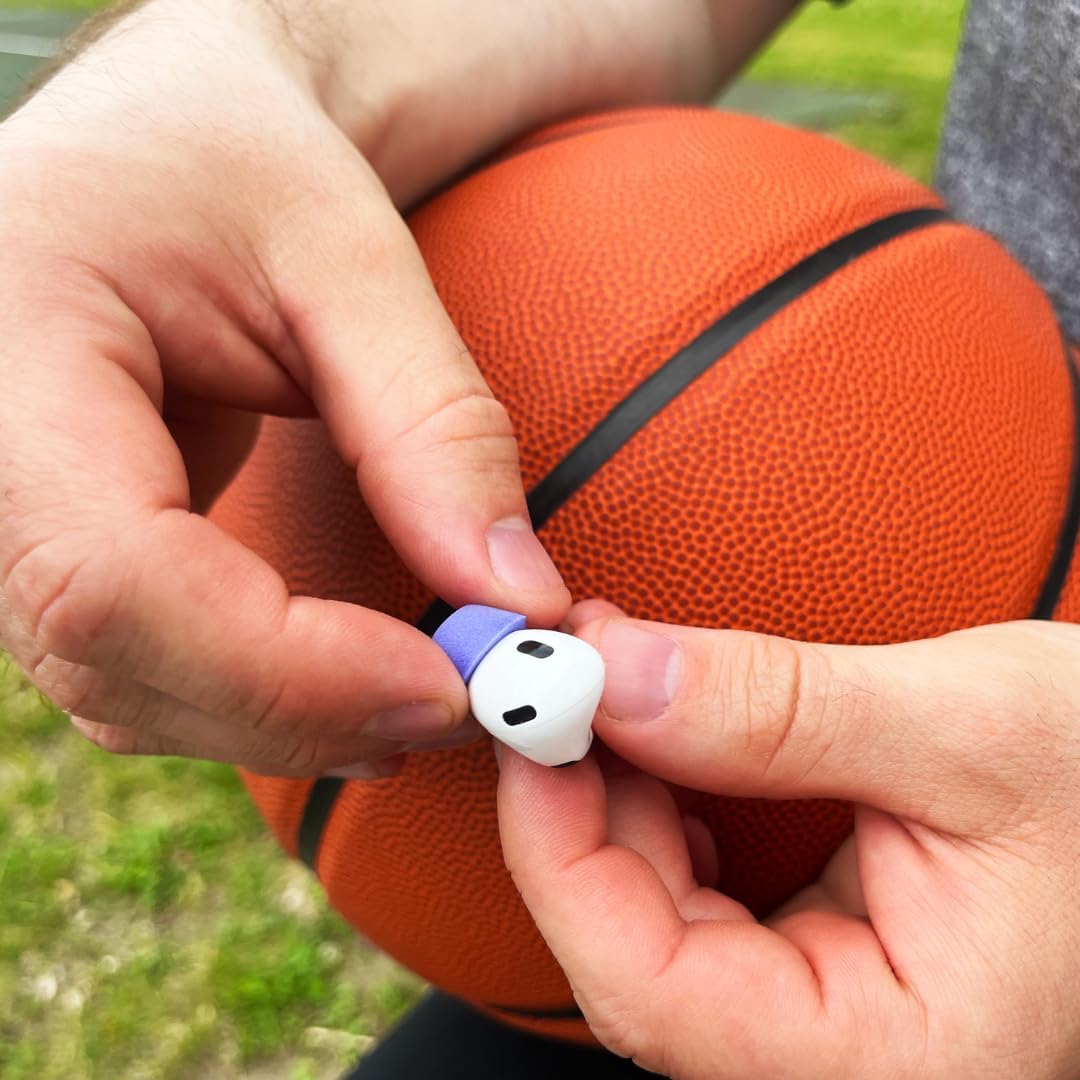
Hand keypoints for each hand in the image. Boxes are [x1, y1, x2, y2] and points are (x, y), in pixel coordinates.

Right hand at [0, 0, 795, 775]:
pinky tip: (366, 678)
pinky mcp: (65, 555)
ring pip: (133, 692)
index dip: (286, 665)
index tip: (447, 679)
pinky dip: (271, 699)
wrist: (162, 149)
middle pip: (118, 658)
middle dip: (314, 708)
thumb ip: (433, 428)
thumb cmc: (233, 163)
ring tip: (443, 682)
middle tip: (479, 694)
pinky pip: (151, 673)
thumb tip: (516, 602)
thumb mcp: (349, 259)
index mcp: (11, 350)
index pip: (114, 575)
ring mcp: (8, 525)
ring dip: (303, 719)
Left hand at [498, 602, 1079, 1077]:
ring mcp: (829, 1011)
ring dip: (611, 801)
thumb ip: (779, 709)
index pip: (654, 992)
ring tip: (607, 690)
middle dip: (577, 810)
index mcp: (899, 1055)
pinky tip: (657, 744)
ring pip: (652, 928)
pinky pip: (693, 902)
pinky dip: (657, 811)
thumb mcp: (964, 726)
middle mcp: (849, 1056)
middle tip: (559, 682)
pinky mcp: (817, 955)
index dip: (562, 854)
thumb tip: (615, 678)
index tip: (533, 725)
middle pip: (635, 959)